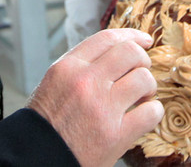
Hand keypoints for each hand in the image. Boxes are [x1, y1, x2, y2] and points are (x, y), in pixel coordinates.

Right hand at [27, 28, 162, 166]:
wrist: (37, 159)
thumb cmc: (47, 124)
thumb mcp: (54, 84)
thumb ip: (81, 66)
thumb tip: (115, 52)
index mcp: (67, 68)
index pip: (108, 38)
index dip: (132, 36)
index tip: (144, 40)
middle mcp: (85, 82)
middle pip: (130, 52)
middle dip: (143, 60)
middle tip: (142, 72)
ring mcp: (101, 108)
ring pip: (144, 79)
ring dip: (149, 87)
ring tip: (141, 97)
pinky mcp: (115, 135)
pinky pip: (150, 112)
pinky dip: (153, 112)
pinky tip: (144, 115)